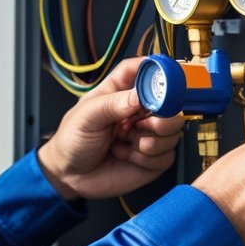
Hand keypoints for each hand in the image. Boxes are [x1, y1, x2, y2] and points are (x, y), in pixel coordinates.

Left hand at [37, 58, 184, 200]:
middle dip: (160, 115)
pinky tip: (128, 157)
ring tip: (126, 142)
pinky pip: (168, 155)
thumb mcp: (86, 117)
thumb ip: (112, 104)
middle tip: (139, 124)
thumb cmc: (73, 140)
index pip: (142, 70)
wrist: (71, 176)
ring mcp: (148, 133)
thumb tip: (140, 96)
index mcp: (120, 92)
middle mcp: (138, 110)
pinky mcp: (154, 157)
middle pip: (169, 101)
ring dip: (150, 140)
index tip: (162, 78)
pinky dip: (148, 159)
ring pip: (174, 129)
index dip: (155, 69)